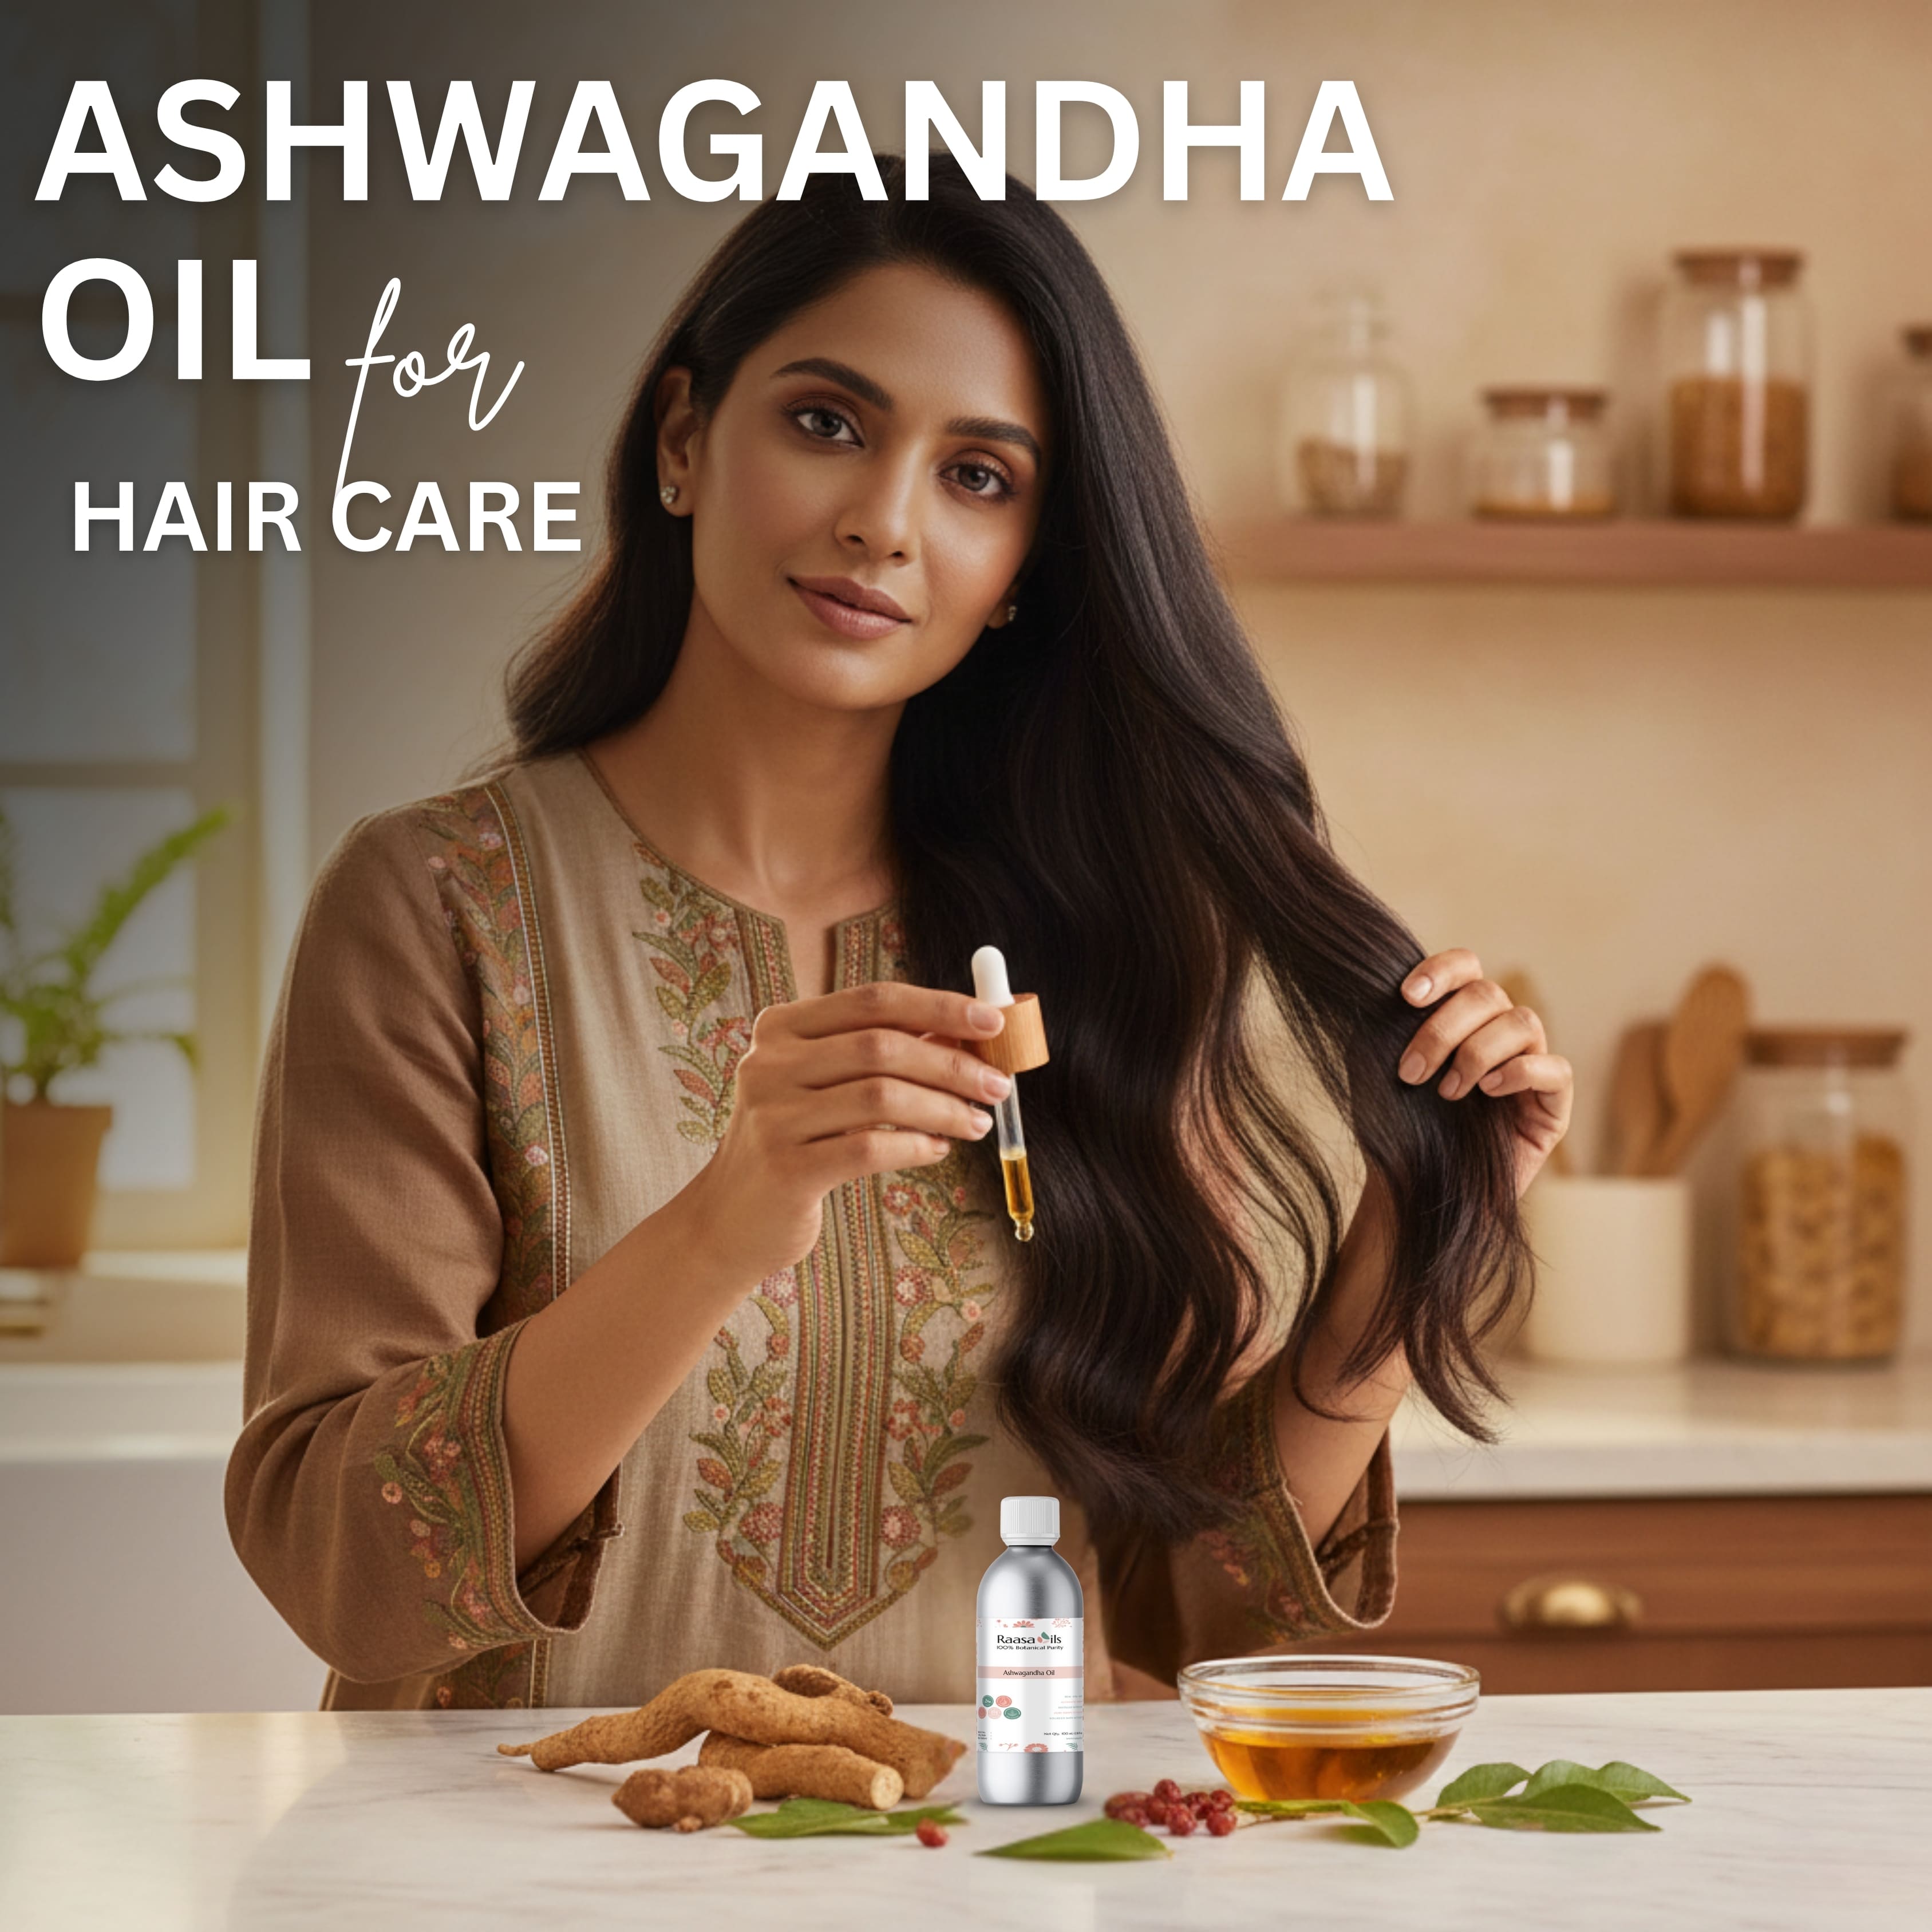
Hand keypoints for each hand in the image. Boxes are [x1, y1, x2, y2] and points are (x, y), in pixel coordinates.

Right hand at [678, 981, 1010, 1284]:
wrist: (728, 1219)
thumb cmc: (793, 1143)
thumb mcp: (824, 1087)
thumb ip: (879, 1055)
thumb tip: (963, 1035)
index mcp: (780, 1027)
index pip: (873, 1000)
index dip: (938, 1006)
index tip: (991, 1021)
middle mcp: (769, 1063)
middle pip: (882, 1046)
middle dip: (952, 1064)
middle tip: (997, 1085)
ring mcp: (772, 1116)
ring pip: (882, 1096)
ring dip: (944, 1108)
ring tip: (977, 1122)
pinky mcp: (786, 1168)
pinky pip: (871, 1148)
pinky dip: (917, 1146)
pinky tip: (938, 1150)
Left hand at [1396, 949, 1572, 1196]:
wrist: (1409, 1188)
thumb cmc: (1394, 1124)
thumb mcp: (1378, 1064)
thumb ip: (1385, 1021)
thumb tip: (1384, 983)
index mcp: (1461, 1016)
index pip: (1467, 967)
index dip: (1442, 970)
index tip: (1406, 996)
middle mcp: (1499, 1033)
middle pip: (1489, 993)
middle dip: (1444, 1029)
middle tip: (1411, 1072)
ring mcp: (1531, 1066)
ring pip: (1522, 1023)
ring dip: (1476, 1053)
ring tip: (1446, 1093)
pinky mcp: (1553, 1105)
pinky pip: (1555, 1069)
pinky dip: (1518, 1073)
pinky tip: (1486, 1093)